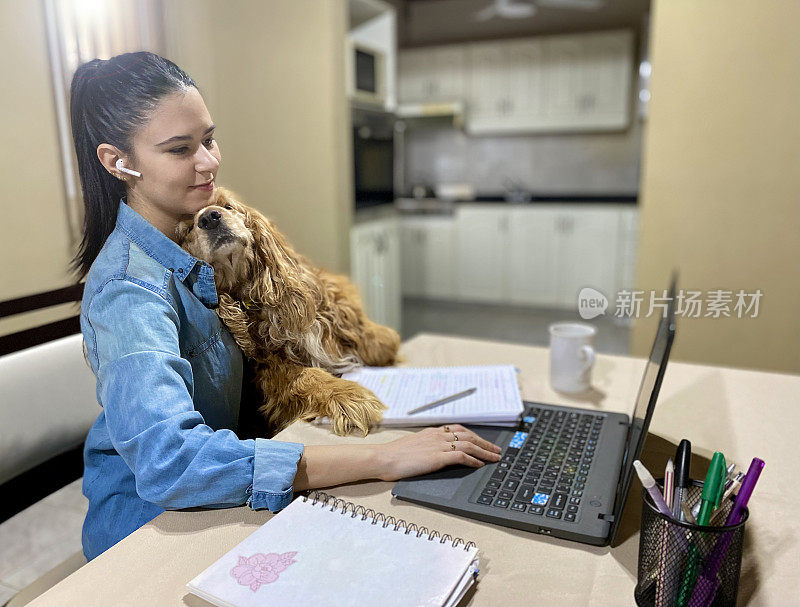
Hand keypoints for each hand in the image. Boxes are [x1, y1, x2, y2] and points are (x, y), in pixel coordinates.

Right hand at [375, 425, 502, 481]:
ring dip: (484, 451)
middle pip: (468, 435)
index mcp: (432, 432)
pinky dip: (473, 460)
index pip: (458, 429)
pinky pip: (461, 456)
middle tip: (496, 450)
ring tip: (494, 458)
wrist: (384, 458)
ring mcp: (438, 446)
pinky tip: (479, 465)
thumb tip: (435, 451)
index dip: (474, 435)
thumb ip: (426, 445)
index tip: (483, 441)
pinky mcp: (437, 457)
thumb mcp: (413, 445)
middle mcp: (438, 436)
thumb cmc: (394, 455)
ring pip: (468, 444)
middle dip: (485, 443)